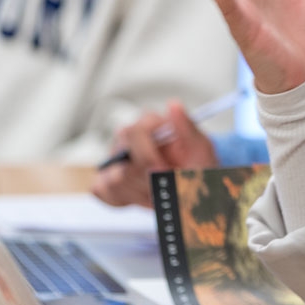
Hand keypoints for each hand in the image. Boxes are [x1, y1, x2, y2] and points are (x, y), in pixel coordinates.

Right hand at [91, 101, 218, 206]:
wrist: (193, 189)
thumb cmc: (196, 166)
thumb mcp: (201, 148)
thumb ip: (187, 128)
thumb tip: (173, 105)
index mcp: (149, 124)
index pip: (134, 133)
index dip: (147, 156)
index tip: (163, 172)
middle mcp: (128, 138)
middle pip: (122, 159)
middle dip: (146, 180)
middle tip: (165, 186)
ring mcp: (115, 159)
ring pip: (115, 179)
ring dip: (142, 192)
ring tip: (160, 190)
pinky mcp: (106, 178)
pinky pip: (104, 190)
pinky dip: (128, 199)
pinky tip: (146, 195)